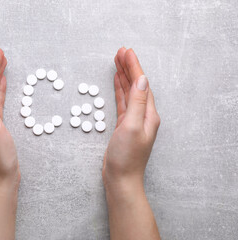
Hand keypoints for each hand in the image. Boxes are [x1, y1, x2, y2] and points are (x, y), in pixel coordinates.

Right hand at [103, 47, 159, 190]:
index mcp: (149, 114)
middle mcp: (144, 115)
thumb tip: (141, 80)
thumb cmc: (126, 157)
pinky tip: (117, 82)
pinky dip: (119, 90)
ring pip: (129, 92)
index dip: (134, 67)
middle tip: (120, 52)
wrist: (121, 178)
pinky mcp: (124, 125)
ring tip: (117, 62)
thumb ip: (137, 103)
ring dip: (124, 76)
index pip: (142, 84)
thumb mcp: (131, 127)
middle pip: (136, 85)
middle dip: (129, 67)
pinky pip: (123, 102)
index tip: (126, 52)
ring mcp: (134, 120)